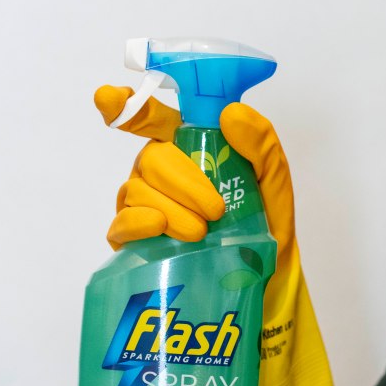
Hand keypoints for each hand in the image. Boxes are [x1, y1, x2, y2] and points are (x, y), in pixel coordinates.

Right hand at [94, 85, 339, 385]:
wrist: (268, 288)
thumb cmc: (268, 229)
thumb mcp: (277, 186)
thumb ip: (262, 147)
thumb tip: (233, 114)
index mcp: (197, 152)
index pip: (157, 119)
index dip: (128, 106)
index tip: (108, 97)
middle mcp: (165, 177)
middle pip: (149, 157)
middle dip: (179, 178)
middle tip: (213, 209)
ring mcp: (148, 209)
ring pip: (135, 189)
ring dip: (166, 206)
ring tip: (199, 231)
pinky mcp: (139, 245)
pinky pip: (121, 226)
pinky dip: (136, 223)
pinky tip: (157, 231)